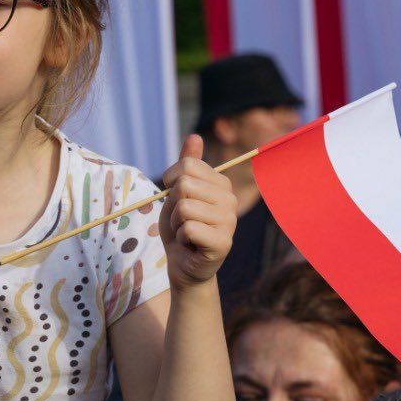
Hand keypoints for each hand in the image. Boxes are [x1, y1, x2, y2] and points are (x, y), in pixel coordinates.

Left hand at [158, 135, 236, 288]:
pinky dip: (181, 238)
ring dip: (175, 223)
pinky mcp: (223, 242)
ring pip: (184, 207)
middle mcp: (230, 199)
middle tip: (182, 220)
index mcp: (221, 183)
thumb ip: (187, 164)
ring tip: (186, 232)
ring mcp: (230, 221)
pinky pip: (188, 228)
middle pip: (185, 185)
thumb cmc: (180, 226)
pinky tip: (191, 244)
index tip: (176, 197)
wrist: (183, 264)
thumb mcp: (177, 192)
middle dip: (172, 205)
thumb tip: (194, 136)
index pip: (188, 165)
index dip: (171, 180)